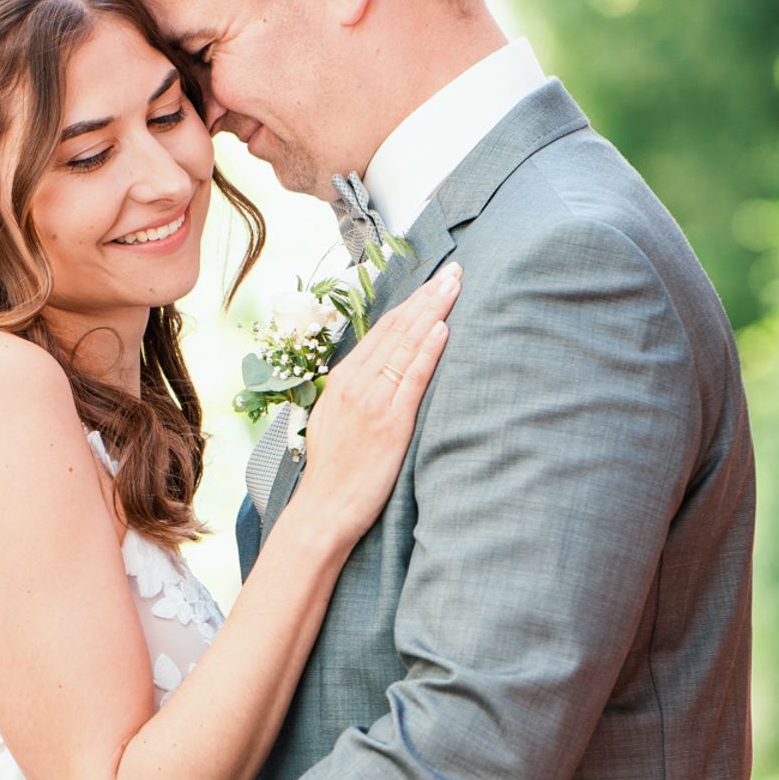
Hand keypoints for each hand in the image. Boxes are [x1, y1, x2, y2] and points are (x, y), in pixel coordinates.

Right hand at [299, 261, 461, 542]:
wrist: (323, 509)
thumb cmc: (333, 472)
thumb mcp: (336, 420)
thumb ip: (357, 392)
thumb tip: (381, 374)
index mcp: (343, 379)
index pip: (382, 330)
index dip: (410, 303)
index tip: (433, 283)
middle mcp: (356, 382)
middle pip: (397, 328)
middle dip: (427, 296)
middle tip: (454, 270)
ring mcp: (373, 399)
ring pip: (406, 344)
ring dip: (434, 311)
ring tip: (456, 286)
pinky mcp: (391, 422)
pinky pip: (412, 377)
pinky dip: (428, 350)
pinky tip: (443, 328)